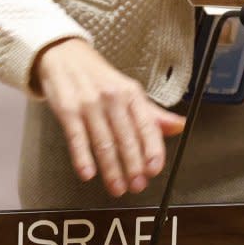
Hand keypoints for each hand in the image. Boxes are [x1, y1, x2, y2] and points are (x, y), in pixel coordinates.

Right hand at [32, 38, 185, 196]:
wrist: (64, 56)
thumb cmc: (99, 78)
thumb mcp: (128, 91)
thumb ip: (152, 114)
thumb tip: (179, 127)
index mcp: (131, 94)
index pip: (146, 125)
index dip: (152, 148)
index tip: (155, 168)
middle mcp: (112, 98)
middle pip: (126, 137)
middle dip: (133, 166)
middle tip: (137, 186)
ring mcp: (89, 104)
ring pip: (103, 142)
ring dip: (111, 169)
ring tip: (117, 187)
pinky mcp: (67, 110)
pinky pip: (76, 138)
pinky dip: (82, 158)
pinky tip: (88, 173)